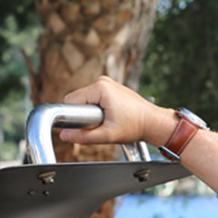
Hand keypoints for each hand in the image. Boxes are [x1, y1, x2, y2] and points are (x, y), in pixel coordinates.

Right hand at [60, 76, 176, 148]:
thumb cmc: (135, 127)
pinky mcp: (110, 87)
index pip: (70, 100)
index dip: (73, 115)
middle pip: (77, 99)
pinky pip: (93, 98)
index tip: (88, 124)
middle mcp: (102, 81)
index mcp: (100, 88)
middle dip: (83, 114)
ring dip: (90, 112)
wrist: (152, 122)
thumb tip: (65, 136)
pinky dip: (97, 108)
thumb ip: (84, 136)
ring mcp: (107, 82)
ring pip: (85, 99)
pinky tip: (110, 115)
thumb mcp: (107, 135)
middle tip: (101, 123)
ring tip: (107, 120)